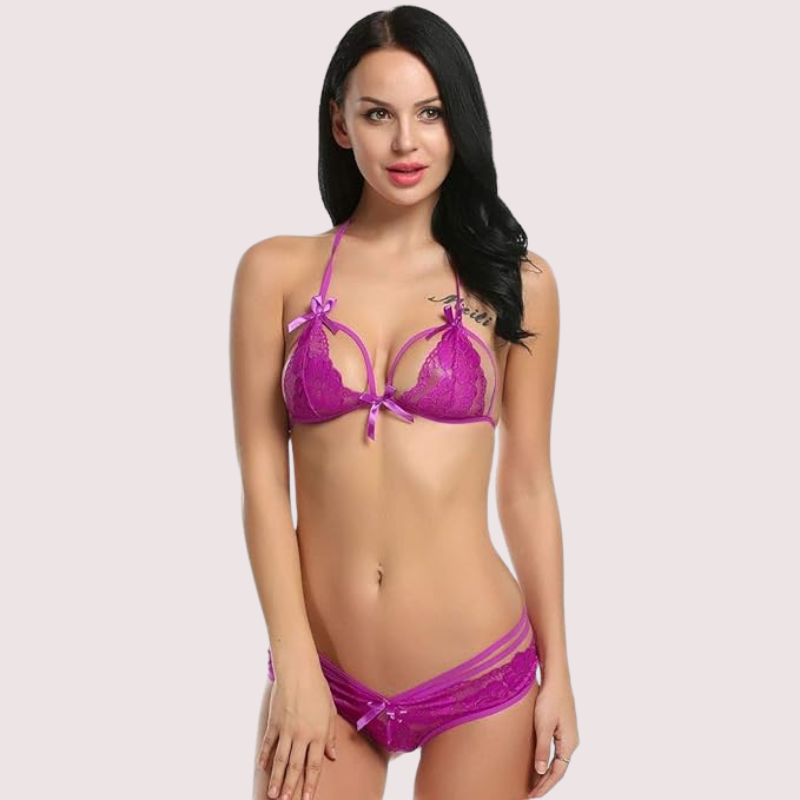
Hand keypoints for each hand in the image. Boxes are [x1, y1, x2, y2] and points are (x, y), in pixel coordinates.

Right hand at [257, 660, 337, 799]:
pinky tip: (262, 768)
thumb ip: (330, 736)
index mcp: (318, 734)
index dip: (310, 784)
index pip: (314, 765)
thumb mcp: (330, 712)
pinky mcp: (274, 723)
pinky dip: (264, 757)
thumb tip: (332, 755)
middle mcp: (302, 735)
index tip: (307, 798)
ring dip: (276, 779)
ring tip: (273, 794)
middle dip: (291, 787)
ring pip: (280, 760)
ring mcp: (286, 730)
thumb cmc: (317, 689)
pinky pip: (268, 744)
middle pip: (295, 767)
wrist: (298, 671)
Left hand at [525, 677, 578, 797]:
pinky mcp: (561, 725)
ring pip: (556, 759)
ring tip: (531, 781)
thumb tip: (541, 771)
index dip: (544, 786)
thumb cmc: (550, 699)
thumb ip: (542, 749)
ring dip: (545, 771)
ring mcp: (567, 733)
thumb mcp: (543, 726)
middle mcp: (571, 741)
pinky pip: (554, 749)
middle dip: (545, 782)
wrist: (556, 677)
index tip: (532, 795)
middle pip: (558, 768)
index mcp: (569, 743)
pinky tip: (536, 759)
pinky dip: (546, 758)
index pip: (557, 773)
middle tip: (530, 793)